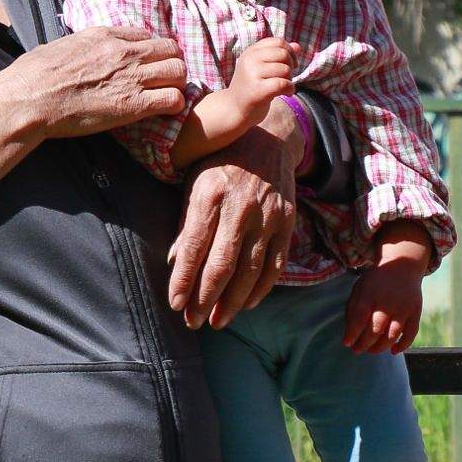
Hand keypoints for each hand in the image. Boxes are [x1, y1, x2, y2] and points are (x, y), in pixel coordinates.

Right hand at [0, 26, 187, 138]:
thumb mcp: (57, 46)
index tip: (145, 63)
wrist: (29, 99)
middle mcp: (123, 52)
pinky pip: (173, 100)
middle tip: (162, 80)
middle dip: (170, 64)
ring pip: (179, 72)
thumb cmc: (32, 75)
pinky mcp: (133, 105)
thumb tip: (73, 51)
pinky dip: (174, 106)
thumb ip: (76, 46)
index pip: (145, 35)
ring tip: (165, 95)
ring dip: (176, 84)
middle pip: (170, 49)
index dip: (149, 50)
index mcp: (103, 35)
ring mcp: (131, 77)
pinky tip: (162, 111)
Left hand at [168, 96, 302, 329]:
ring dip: (233, 302)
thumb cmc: (219, 161)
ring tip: (217, 321)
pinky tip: (247, 303)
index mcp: (210, 195)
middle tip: (193, 322)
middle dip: (205, 299)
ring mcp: (268, 216)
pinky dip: (261, 288)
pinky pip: (275, 264)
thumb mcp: (193, 182)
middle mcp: (241, 208)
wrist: (267, 139)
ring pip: (250, 271)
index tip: (175, 304)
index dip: (183, 280)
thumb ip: (186, 223)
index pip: (194, 248)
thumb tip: (174, 262)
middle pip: (222, 266)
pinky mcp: (287, 222)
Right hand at [225, 37, 296, 131]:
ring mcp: (251, 74)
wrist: (233, 109)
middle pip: (283, 54)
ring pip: (285, 69)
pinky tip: (287, 94)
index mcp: (250, 52)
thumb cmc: (251, 88)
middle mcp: (249, 60)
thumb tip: (298, 46)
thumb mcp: (262, 68)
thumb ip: (278, 55)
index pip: (278, 42)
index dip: (290, 51)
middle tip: (285, 78)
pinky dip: (290, 89)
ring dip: (289, 80)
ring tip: (282, 87)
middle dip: (291, 66)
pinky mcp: (257, 90)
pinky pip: (283, 84)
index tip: (289, 64)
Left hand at [344, 224, 430, 353]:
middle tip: (357, 350)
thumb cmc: (375, 282)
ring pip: (392, 335)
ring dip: (380, 347)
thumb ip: (353, 309)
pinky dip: (402, 345)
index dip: (352, 335)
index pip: (358, 320)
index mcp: (368, 295)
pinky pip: (410, 334)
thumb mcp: (359, 289)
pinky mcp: (415, 312)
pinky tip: (392, 351)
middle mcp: (386, 303)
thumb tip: (349, 333)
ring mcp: (403, 309)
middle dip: (364, 344)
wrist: (401, 268)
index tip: (347, 343)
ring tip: (371, 350)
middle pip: (375, 330)